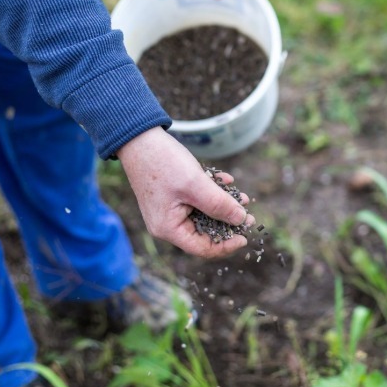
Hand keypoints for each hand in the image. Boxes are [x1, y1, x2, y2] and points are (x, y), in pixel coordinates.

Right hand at [117, 127, 254, 257]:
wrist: (139, 138)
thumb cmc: (163, 162)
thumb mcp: (196, 185)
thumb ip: (219, 205)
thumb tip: (241, 220)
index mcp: (169, 228)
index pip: (202, 248)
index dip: (227, 245)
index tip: (245, 235)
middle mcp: (167, 223)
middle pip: (203, 232)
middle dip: (227, 221)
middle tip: (247, 213)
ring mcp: (168, 210)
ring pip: (202, 214)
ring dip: (222, 204)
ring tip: (240, 196)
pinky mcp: (170, 196)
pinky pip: (195, 200)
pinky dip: (210, 192)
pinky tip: (224, 180)